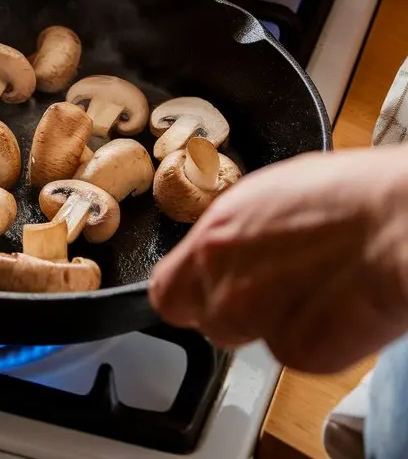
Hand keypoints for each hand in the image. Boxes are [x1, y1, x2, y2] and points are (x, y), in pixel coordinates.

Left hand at [149, 146, 407, 373]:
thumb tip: (230, 245)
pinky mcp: (299, 350)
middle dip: (235, 315)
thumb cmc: (347, 195)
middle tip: (276, 292)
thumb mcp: (268, 197)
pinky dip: (317, 341)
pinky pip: (296, 354)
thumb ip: (235, 232)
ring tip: (316, 292)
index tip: (201, 297)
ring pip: (250, 340)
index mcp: (213, 236)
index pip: (165, 292)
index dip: (186, 298)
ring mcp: (257, 319)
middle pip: (208, 322)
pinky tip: (340, 308)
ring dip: (275, 326)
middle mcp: (224, 280)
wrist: (396, 222)